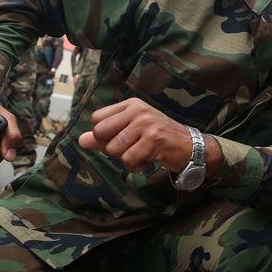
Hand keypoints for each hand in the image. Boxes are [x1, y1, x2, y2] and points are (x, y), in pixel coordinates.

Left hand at [78, 98, 192, 173]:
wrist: (189, 147)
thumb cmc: (158, 139)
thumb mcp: (131, 133)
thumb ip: (105, 136)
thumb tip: (81, 140)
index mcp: (130, 105)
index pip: (97, 119)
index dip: (102, 135)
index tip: (119, 139)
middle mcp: (137, 110)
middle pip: (101, 132)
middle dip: (110, 148)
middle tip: (128, 149)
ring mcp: (146, 124)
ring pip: (113, 148)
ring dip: (124, 159)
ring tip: (140, 155)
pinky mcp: (153, 140)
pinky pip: (128, 160)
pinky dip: (135, 166)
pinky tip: (147, 160)